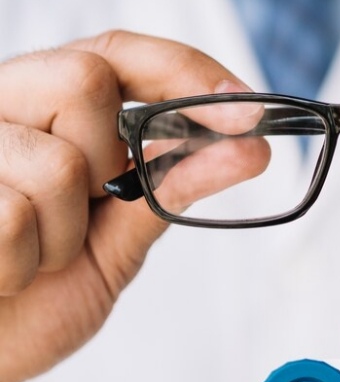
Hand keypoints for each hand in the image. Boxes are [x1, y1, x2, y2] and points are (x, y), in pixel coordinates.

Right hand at [0, 31, 266, 381]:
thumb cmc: (40, 299)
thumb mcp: (116, 243)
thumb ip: (167, 190)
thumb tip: (246, 148)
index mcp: (47, 115)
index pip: (119, 55)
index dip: (187, 74)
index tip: (245, 112)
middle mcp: (4, 113)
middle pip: (85, 79)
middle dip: (110, 160)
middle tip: (85, 209)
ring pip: (60, 162)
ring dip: (65, 235)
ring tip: (34, 258)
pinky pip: (14, 217)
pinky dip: (24, 264)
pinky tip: (4, 273)